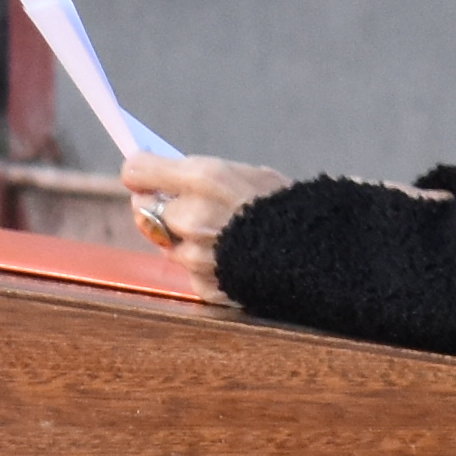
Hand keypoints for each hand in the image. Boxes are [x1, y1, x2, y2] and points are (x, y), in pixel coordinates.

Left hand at [119, 148, 291, 275]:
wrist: (319, 252)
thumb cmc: (284, 208)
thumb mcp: (245, 174)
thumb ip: (197, 176)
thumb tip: (156, 176)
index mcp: (204, 178)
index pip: (138, 171)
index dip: (136, 171)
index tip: (136, 172)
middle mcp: (193, 216)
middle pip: (144, 209)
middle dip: (157, 205)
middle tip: (170, 202)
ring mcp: (196, 254)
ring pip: (166, 242)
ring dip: (179, 236)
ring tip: (213, 230)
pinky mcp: (204, 284)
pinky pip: (187, 270)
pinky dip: (200, 264)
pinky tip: (225, 255)